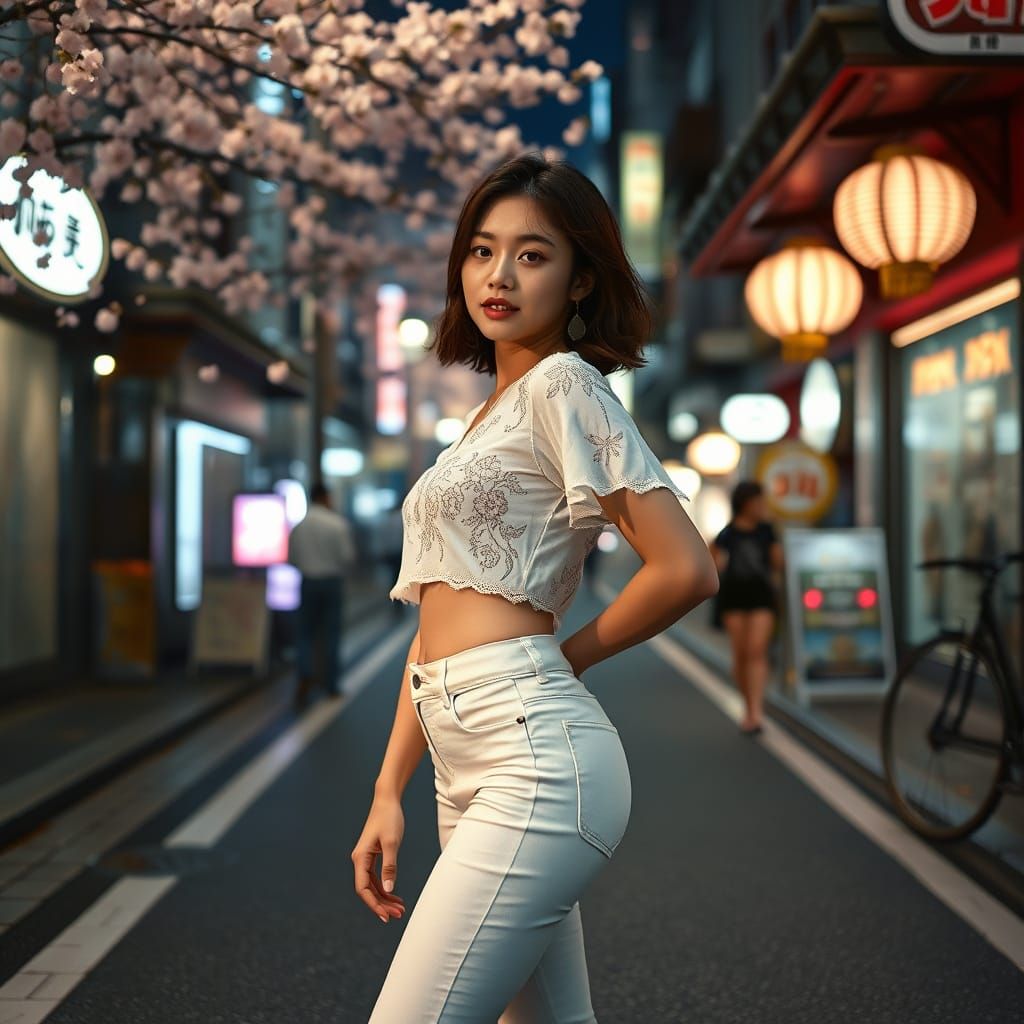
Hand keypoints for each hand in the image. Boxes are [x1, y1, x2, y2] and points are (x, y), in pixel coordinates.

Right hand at [351, 796, 406, 923]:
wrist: (387, 800)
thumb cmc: (389, 818)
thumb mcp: (392, 843)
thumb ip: (390, 867)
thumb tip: (387, 890)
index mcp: (360, 858)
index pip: (363, 889)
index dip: (374, 904)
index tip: (386, 916)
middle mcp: (360, 860)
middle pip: (368, 890)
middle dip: (381, 904)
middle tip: (398, 914)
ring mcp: (366, 858)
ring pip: (373, 885)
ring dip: (385, 897)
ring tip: (400, 908)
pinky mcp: (373, 855)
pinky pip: (377, 877)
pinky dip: (385, 886)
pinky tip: (395, 895)